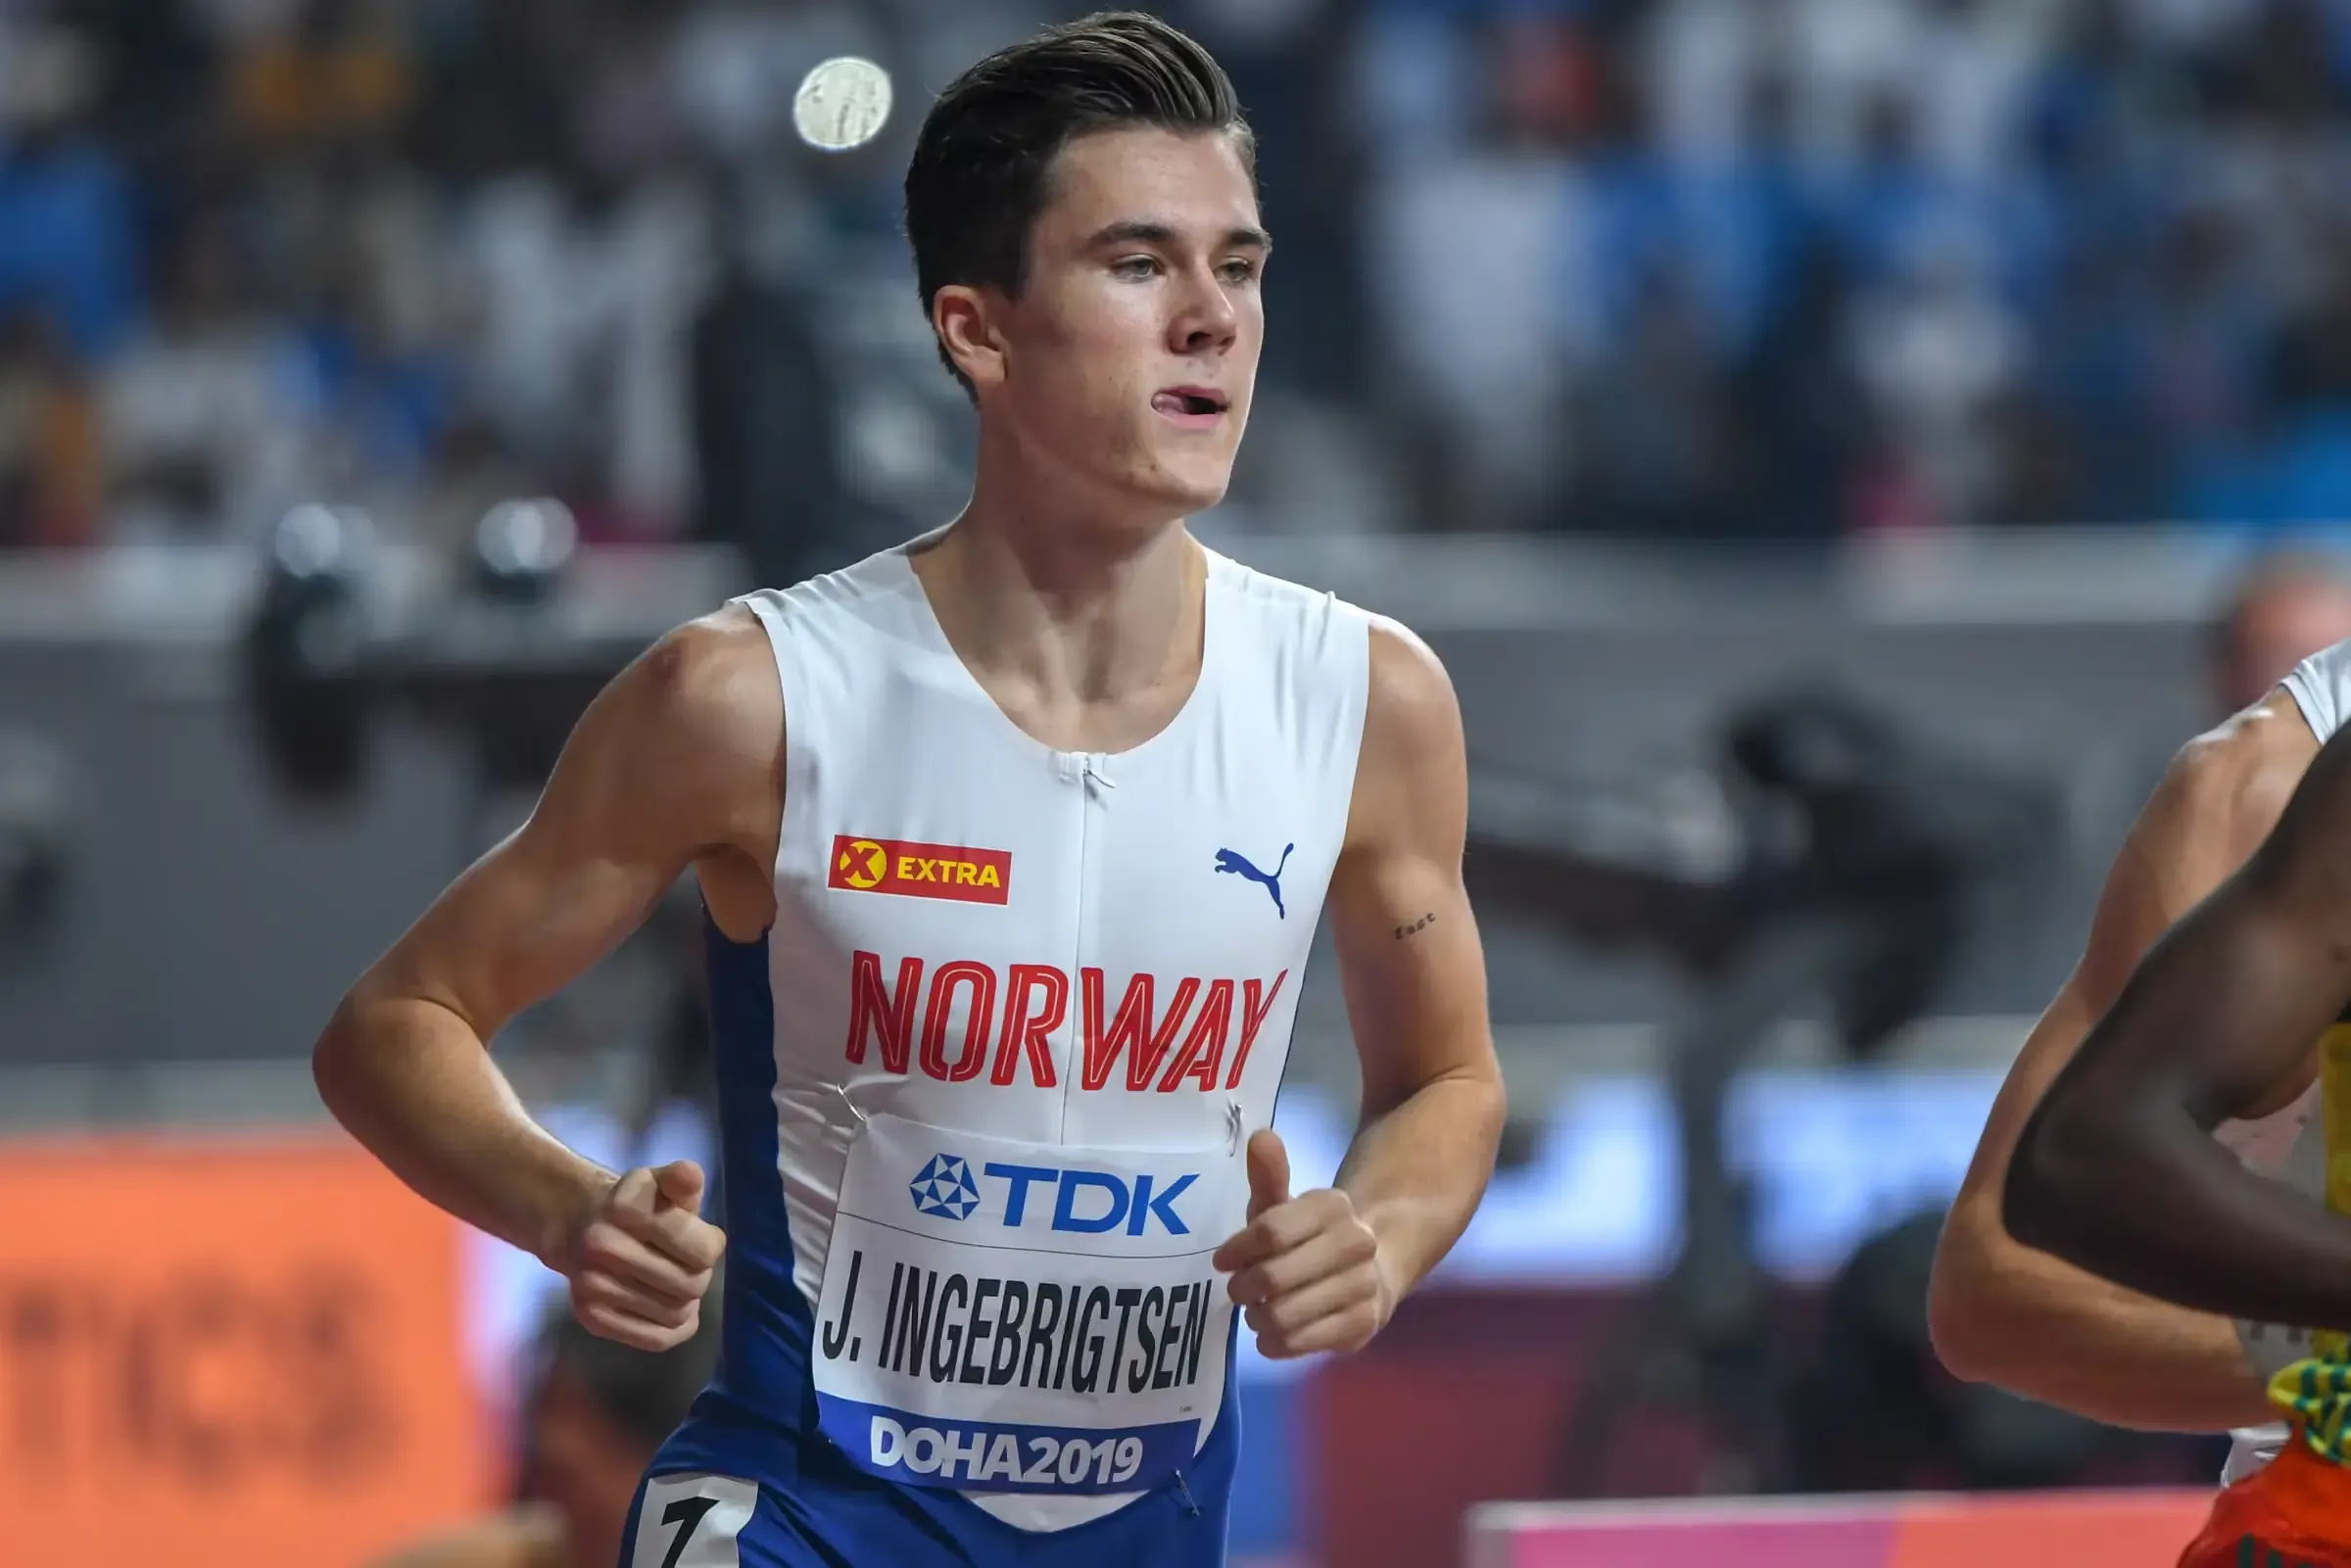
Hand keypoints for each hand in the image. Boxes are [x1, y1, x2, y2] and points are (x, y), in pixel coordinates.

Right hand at [561, 1160, 725, 1350]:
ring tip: (678, 1282)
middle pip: (691, 1285)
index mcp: (626, 1207)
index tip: (704, 1238)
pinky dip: (674, 1329)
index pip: (703, 1250)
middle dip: (700, 1275)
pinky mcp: (591, 1317)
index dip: (711, 1245)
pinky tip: (675, 1311)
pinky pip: (653, 1339)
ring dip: (687, 1302)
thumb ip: (682, 1179)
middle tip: (691, 1264)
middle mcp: (604, 1246)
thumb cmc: (637, 1205)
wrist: (578, 1225)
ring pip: (675, 1314)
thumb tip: (689, 1175)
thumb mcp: (660, 1182)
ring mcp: (593, 1285)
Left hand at [1212, 1129, 1395, 1357]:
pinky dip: (1277, 1343)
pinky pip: (1302, 1343)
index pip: (1271, 1230)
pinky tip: (1272, 1335)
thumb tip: (1259, 1135)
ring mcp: (1364, 1285)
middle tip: (1238, 1291)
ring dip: (1258, 1318)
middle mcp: (1355, 1243)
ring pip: (1284, 1315)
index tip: (1221, 1262)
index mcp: (1332, 1206)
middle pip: (1273, 1277)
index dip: (1238, 1250)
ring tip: (1256, 1313)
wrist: (1372, 1273)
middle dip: (1244, 1289)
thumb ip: (1268, 1176)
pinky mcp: (1365, 1324)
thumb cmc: (1308, 1239)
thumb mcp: (1284, 1208)